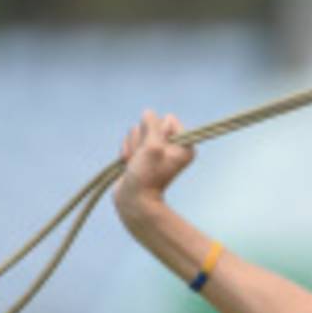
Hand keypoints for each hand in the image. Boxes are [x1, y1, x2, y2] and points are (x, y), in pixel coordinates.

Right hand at [113, 109, 195, 225]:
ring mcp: (156, 150)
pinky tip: (129, 164)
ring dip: (133, 146)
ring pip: (138, 131)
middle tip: (144, 157)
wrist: (133, 200)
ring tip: (136, 162)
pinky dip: (127, 150)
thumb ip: (152, 125)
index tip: (157, 148)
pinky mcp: (142, 153)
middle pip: (151, 123)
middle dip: (142, 138)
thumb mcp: (152, 147)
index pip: (169, 119)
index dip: (158, 131)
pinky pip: (130, 140)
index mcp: (185, 145)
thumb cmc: (146, 176)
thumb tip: (148, 112)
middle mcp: (172, 146)